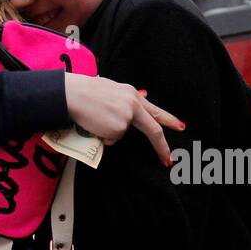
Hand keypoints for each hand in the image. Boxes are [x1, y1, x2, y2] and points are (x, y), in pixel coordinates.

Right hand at [63, 74, 183, 165]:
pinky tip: (93, 124)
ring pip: (121, 135)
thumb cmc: (86, 91)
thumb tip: (145, 97)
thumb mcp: (111, 89)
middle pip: (153, 130)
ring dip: (108, 132)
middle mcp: (133, 105)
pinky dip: (102, 136)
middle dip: (162, 146)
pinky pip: (110, 140)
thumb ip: (127, 98)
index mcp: (132, 94)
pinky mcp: (117, 129)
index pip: (155, 110)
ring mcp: (126, 118)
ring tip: (95, 118)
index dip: (169, 120)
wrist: (71, 94)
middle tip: (168, 160)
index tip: (180, 127)